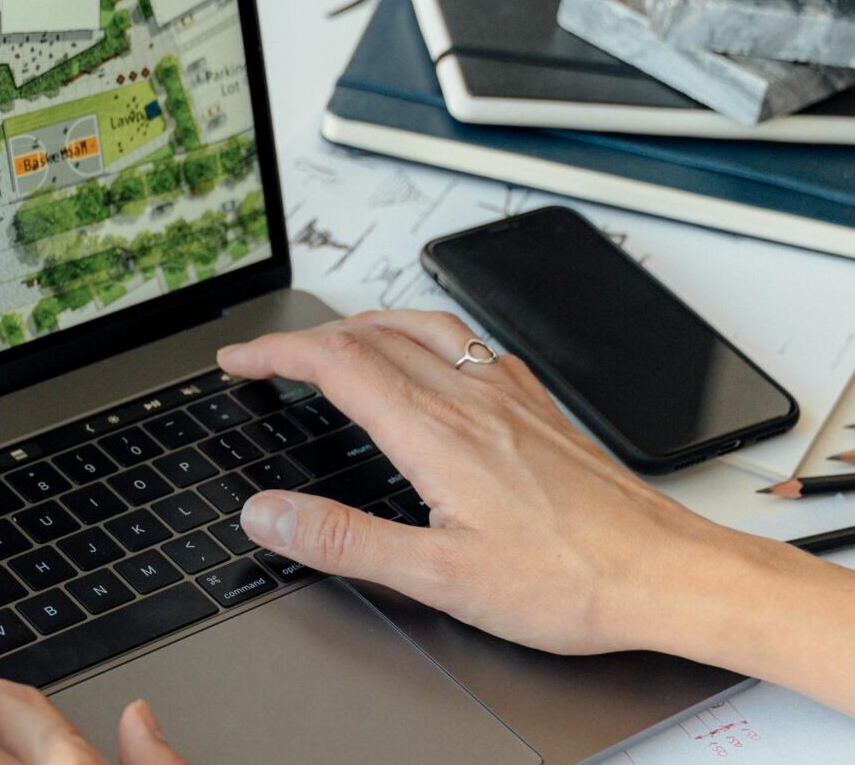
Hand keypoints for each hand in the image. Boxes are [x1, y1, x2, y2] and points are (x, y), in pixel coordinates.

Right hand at [218, 310, 751, 656]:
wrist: (668, 574)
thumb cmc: (570, 581)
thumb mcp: (439, 579)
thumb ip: (344, 540)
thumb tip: (269, 514)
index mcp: (437, 434)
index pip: (336, 364)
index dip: (275, 353)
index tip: (238, 359)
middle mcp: (471, 399)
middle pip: (369, 335)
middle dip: (304, 338)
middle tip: (264, 358)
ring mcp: (508, 396)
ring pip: (420, 327)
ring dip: (361, 324)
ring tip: (332, 340)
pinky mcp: (539, 407)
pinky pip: (469, 343)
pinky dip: (423, 334)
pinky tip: (433, 358)